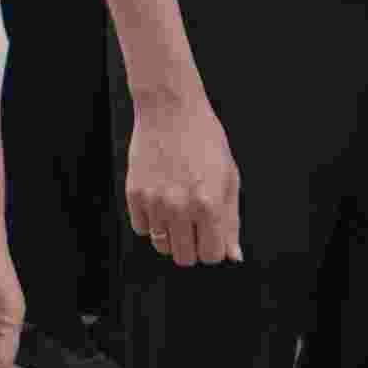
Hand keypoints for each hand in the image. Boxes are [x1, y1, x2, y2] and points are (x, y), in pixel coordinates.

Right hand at [127, 93, 239, 266]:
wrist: (169, 110)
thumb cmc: (205, 141)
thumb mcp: (229, 179)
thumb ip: (231, 221)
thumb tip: (233, 256)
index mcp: (210, 204)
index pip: (212, 255)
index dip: (214, 247)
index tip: (212, 233)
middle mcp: (180, 207)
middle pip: (185, 257)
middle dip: (192, 245)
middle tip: (194, 223)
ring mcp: (154, 201)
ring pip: (161, 246)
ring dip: (171, 235)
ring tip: (176, 210)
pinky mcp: (134, 193)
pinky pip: (141, 228)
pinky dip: (151, 221)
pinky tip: (160, 200)